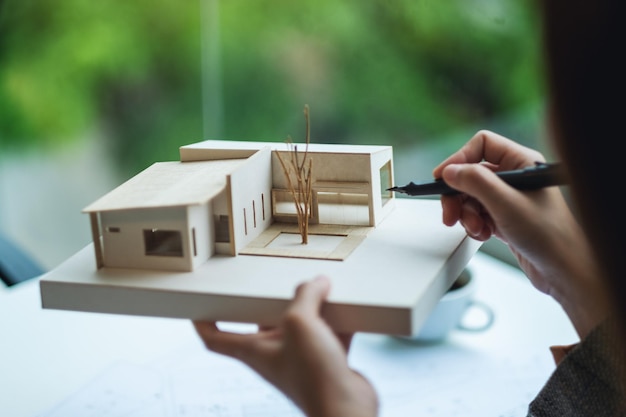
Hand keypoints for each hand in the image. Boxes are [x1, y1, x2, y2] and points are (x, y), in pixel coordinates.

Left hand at [193, 276, 377, 416]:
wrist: (347, 410)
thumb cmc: (314, 376)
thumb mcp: (301, 322)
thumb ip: (306, 295)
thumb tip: (317, 283)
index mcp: (253, 350)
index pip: (215, 339)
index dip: (203, 323)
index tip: (198, 308)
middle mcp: (273, 355)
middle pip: (262, 324)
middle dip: (270, 303)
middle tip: (274, 284)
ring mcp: (300, 360)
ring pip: (299, 328)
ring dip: (309, 309)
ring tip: (319, 288)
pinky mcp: (325, 363)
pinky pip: (327, 335)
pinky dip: (336, 322)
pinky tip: (347, 308)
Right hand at [433, 130, 609, 337]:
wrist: (564, 271)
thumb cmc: (548, 236)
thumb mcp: (506, 204)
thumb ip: (476, 182)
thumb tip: (450, 170)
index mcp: (521, 162)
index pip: (482, 145)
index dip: (459, 159)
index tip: (442, 178)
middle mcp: (515, 177)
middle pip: (471, 173)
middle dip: (458, 195)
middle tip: (450, 214)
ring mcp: (509, 198)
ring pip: (471, 196)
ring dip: (466, 214)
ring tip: (476, 229)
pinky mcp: (505, 217)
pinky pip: (477, 214)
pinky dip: (475, 225)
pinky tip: (484, 235)